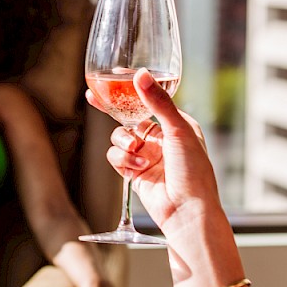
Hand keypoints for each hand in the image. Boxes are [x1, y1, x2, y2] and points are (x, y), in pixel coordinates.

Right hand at [99, 68, 218, 232]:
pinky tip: (137, 167)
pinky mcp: (133, 171)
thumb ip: (158, 103)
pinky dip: (122, 160)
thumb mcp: (179, 130)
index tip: (113, 77)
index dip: (130, 90)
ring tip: (136, 151)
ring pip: (118, 137)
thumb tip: (141, 75)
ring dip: (123, 143)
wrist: (187, 211)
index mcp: (175, 123)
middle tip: (93, 98)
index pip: (148, 100)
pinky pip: (116, 157)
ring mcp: (145, 155)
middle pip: (127, 116)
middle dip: (112, 111)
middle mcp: (159, 137)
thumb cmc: (193, 171)